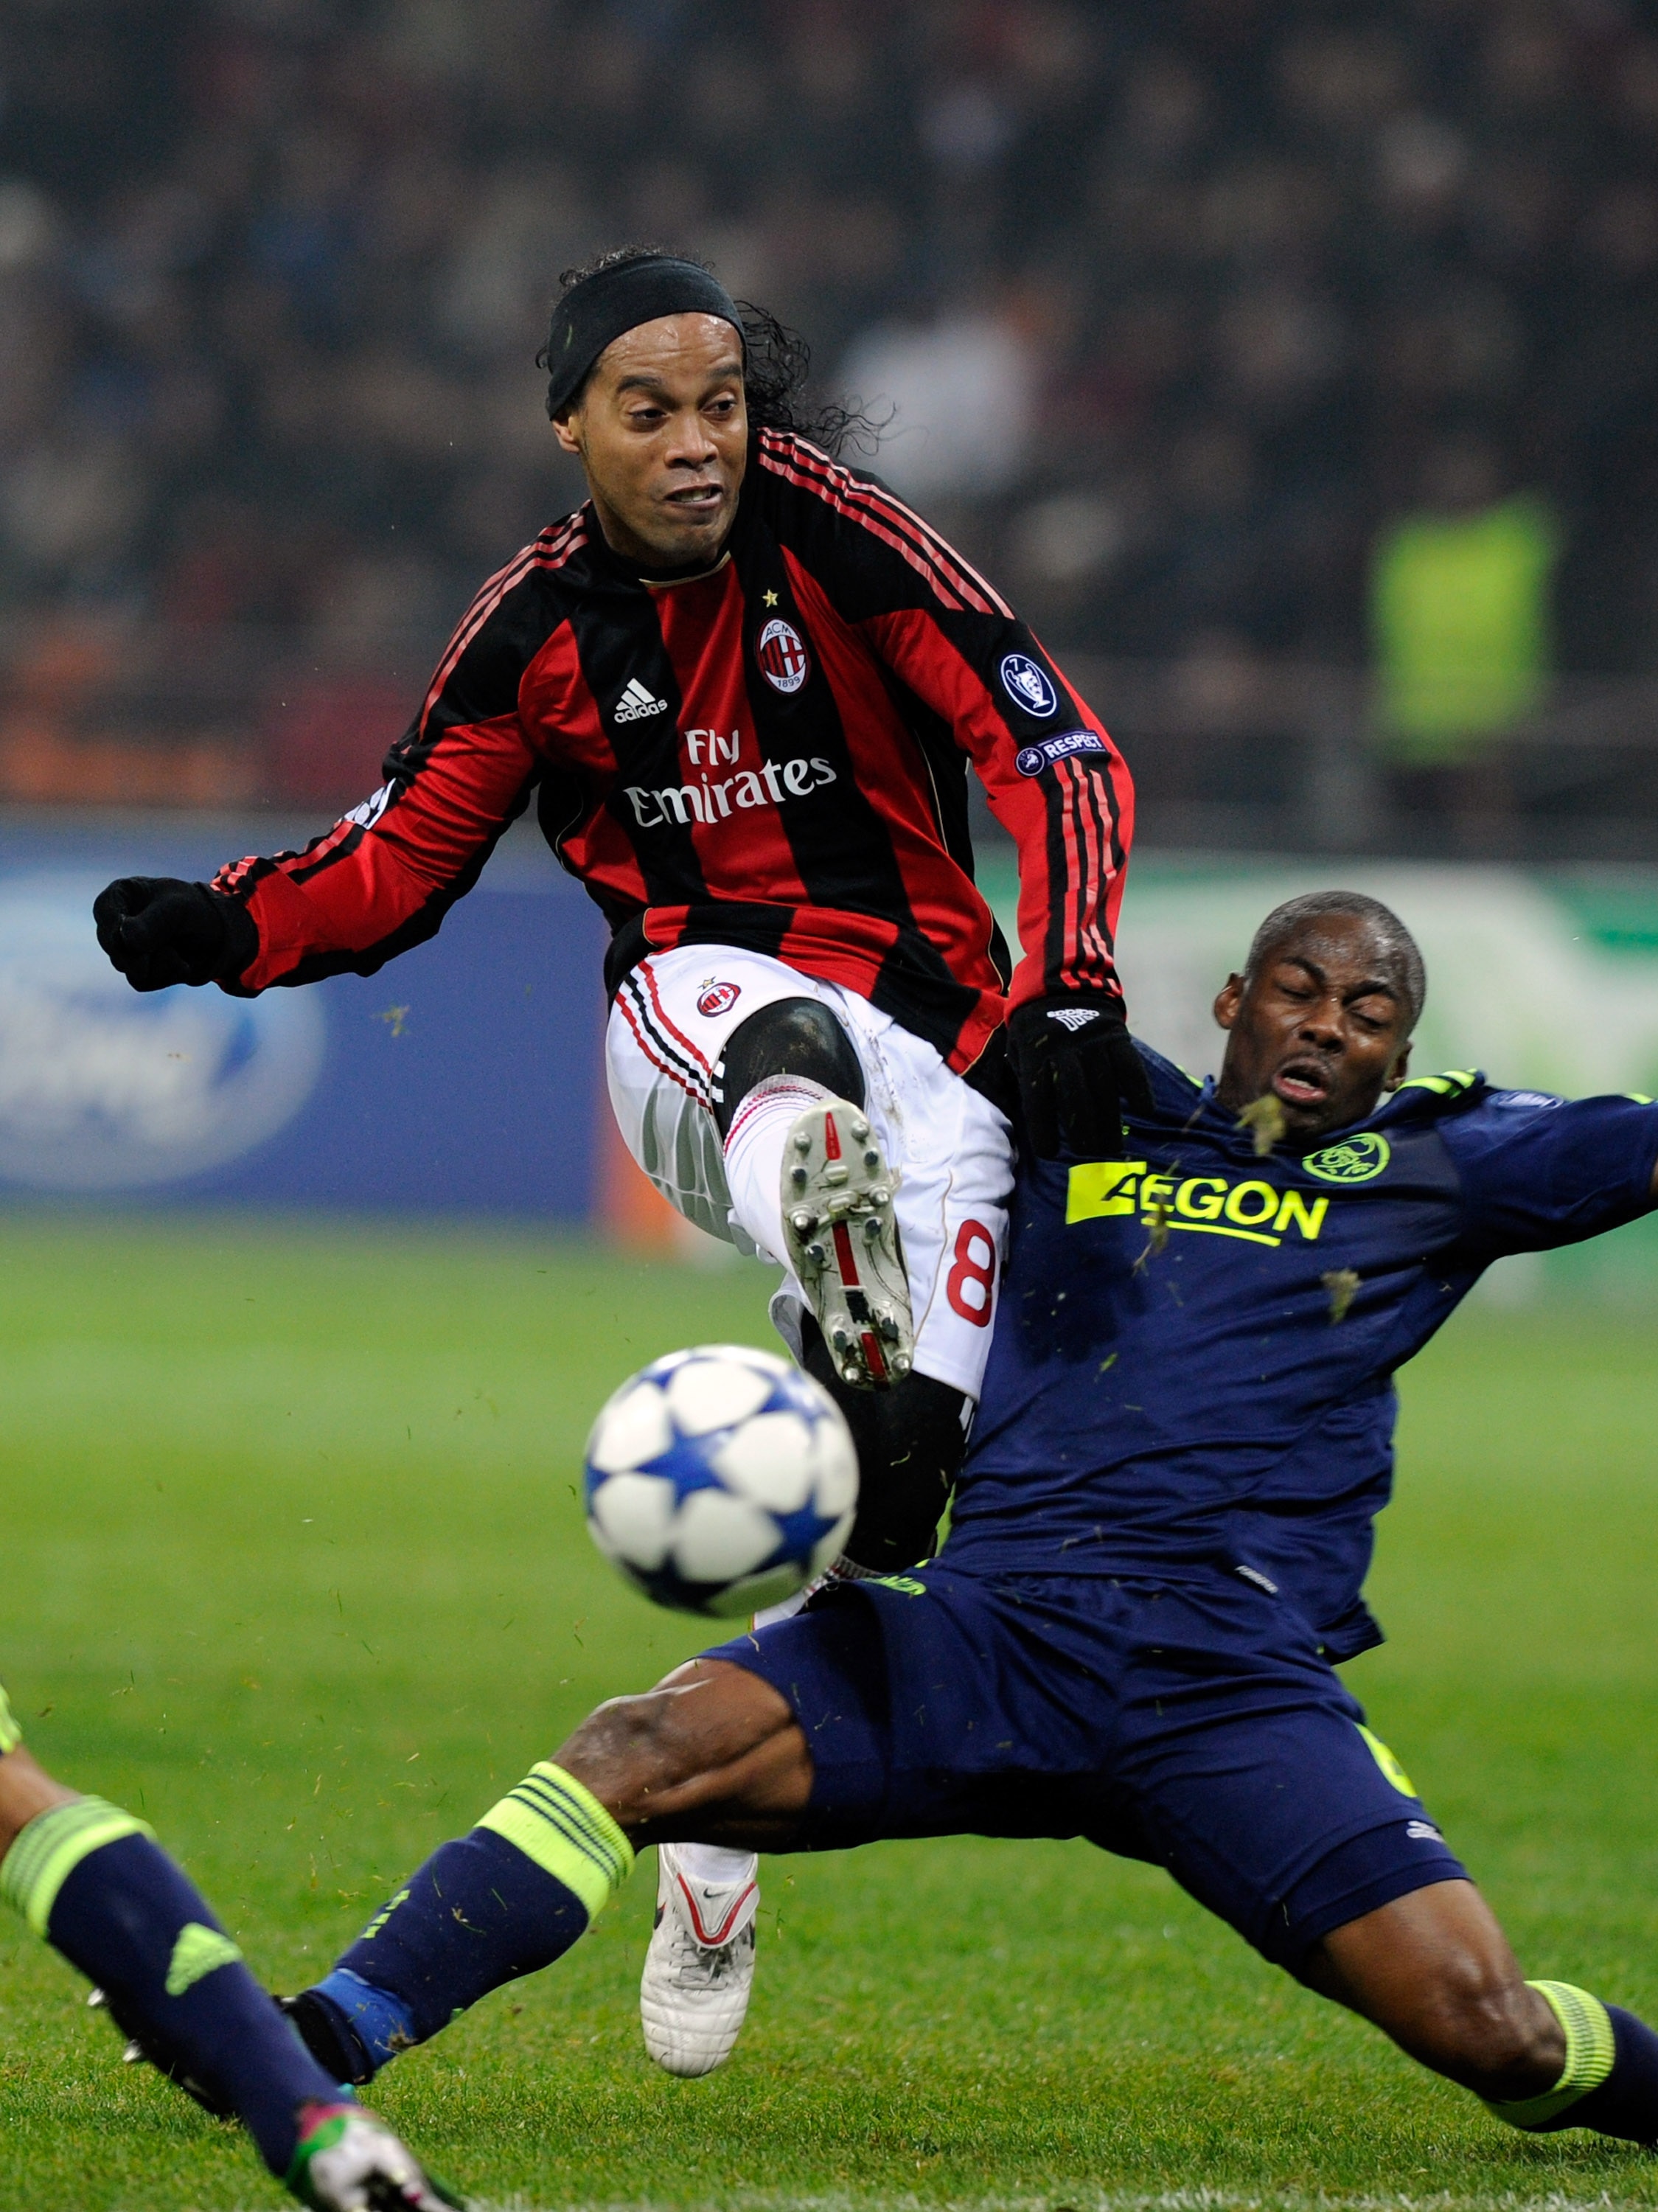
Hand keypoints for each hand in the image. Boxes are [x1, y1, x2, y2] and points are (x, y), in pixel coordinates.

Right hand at [92, 877, 241, 991]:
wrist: (218, 936)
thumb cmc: (196, 911)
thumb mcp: (179, 910)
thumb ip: (153, 923)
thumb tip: (126, 941)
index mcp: (120, 895)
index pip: (105, 911)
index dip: (117, 927)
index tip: (133, 939)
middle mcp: (115, 922)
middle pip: (113, 946)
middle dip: (146, 952)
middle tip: (172, 949)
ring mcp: (123, 948)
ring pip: (128, 967)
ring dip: (162, 963)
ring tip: (179, 948)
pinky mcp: (135, 970)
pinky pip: (141, 982)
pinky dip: (166, 976)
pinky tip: (180, 963)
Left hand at [1008, 995, 1153, 1160]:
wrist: (1062, 982)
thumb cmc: (1035, 1024)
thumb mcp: (1018, 1045)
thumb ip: (1024, 1075)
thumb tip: (1031, 1111)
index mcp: (1036, 1056)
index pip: (1038, 1099)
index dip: (1043, 1129)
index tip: (1050, 1152)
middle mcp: (1065, 1051)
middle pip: (1075, 1098)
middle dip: (1082, 1131)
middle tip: (1089, 1154)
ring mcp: (1093, 1043)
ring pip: (1103, 1087)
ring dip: (1110, 1121)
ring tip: (1112, 1147)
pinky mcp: (1116, 1036)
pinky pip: (1130, 1065)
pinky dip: (1139, 1088)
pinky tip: (1143, 1110)